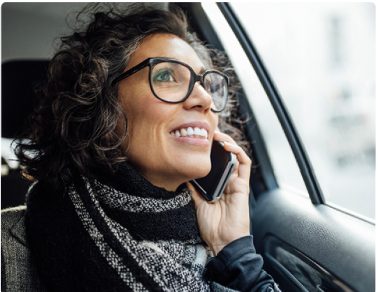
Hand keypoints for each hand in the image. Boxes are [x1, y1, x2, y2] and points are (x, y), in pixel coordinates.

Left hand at [188, 131, 251, 254]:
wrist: (222, 241)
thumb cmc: (211, 225)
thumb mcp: (197, 203)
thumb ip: (194, 188)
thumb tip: (184, 174)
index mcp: (217, 184)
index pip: (215, 162)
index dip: (209, 150)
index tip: (198, 139)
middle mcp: (227, 181)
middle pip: (225, 155)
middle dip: (218, 141)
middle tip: (207, 131)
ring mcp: (236, 182)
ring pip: (235, 155)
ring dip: (227, 142)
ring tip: (217, 135)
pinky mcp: (243, 185)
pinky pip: (244, 164)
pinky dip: (237, 151)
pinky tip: (227, 146)